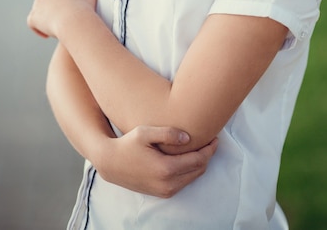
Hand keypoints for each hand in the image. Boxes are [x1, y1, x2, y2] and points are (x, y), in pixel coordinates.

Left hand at [27, 0, 95, 38]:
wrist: (74, 20)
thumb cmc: (85, 8)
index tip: (71, 5)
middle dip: (53, 3)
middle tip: (63, 15)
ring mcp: (39, 1)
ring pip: (40, 8)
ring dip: (46, 15)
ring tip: (55, 26)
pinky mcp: (33, 16)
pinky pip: (33, 22)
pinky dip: (38, 28)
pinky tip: (47, 35)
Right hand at [95, 125, 217, 197]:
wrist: (111, 163)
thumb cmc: (127, 144)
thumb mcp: (145, 133)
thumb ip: (167, 133)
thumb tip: (188, 137)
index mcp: (166, 169)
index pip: (198, 160)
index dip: (210, 149)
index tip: (215, 137)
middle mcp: (168, 184)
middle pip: (199, 170)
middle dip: (207, 155)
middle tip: (211, 140)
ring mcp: (165, 191)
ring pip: (193, 177)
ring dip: (200, 163)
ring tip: (201, 147)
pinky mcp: (162, 193)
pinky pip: (184, 182)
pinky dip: (190, 170)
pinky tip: (188, 157)